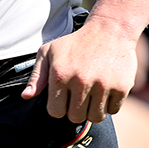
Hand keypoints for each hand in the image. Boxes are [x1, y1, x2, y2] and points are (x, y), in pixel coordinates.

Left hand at [21, 17, 139, 122]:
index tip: (64, 97)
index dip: (59, 107)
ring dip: (93, 110)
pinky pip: (113, 110)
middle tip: (80, 95)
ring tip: (93, 94)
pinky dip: (110, 104)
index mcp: (60, 75)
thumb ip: (36, 76)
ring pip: (95, 117)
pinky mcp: (122, 87)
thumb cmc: (76, 42)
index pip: (55, 112)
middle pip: (75, 117)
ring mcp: (103, 85)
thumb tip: (26, 96)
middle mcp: (81, 81)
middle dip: (76, 109)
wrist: (110, 29)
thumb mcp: (49, 52)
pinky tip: (106, 89)